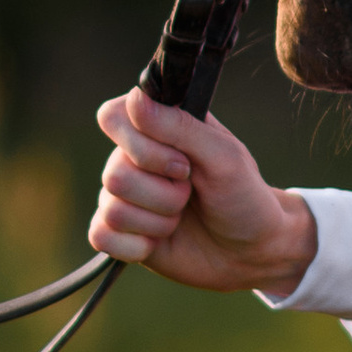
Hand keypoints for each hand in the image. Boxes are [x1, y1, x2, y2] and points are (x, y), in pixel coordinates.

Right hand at [88, 88, 317, 294]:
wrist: (251, 251)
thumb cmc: (243, 196)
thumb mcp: (224, 157)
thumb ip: (181, 127)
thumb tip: (134, 100)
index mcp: (156, 126)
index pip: (113, 118)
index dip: (142, 147)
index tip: (182, 163)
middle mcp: (132, 157)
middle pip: (113, 173)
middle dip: (163, 194)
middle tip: (192, 193)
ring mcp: (123, 195)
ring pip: (112, 209)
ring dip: (159, 220)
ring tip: (181, 217)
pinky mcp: (118, 232)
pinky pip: (101, 237)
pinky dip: (138, 245)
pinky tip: (160, 242)